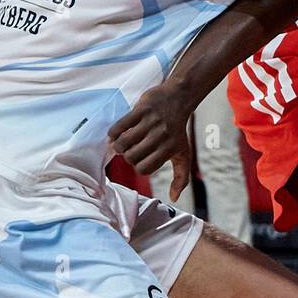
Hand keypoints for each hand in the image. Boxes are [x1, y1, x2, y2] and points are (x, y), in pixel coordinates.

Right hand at [108, 81, 196, 200]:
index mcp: (170, 149)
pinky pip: (120, 126)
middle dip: (127, 156)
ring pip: (124, 143)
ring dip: (118, 146)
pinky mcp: (142, 109)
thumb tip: (174, 198)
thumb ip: (181, 177)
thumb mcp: (184, 154)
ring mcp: (151, 122)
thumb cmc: (178, 131)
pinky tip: (116, 133)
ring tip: (121, 143)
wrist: (179, 98)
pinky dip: (114, 132)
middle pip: (132, 157)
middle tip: (130, 150)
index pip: (144, 169)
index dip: (137, 166)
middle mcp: (161, 136)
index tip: (139, 160)